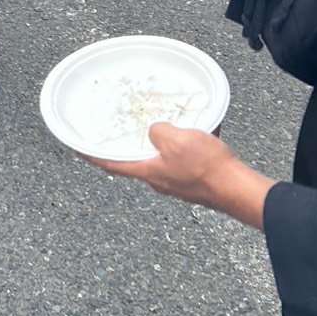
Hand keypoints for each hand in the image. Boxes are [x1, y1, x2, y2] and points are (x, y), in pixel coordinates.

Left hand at [87, 122, 272, 230]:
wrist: (239, 189)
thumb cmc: (207, 167)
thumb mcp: (175, 139)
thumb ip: (157, 132)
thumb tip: (155, 132)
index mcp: (149, 172)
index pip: (112, 164)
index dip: (92, 155)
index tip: (77, 148)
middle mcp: (159, 181)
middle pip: (138, 160)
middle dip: (134, 144)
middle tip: (128, 128)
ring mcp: (176, 184)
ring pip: (162, 158)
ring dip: (164, 142)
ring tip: (173, 126)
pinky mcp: (193, 182)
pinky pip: (182, 159)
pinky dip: (184, 145)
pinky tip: (197, 134)